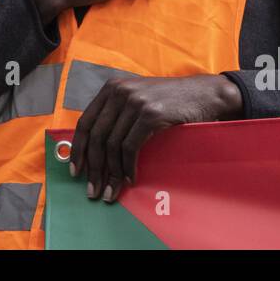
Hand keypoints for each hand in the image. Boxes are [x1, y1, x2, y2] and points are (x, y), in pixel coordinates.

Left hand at [69, 74, 241, 203]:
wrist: (204, 94)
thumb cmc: (170, 101)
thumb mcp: (137, 99)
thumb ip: (117, 113)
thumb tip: (94, 150)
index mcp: (111, 88)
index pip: (85, 122)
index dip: (78, 149)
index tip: (75, 171)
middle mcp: (119, 92)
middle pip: (97, 137)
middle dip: (93, 168)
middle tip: (93, 190)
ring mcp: (135, 102)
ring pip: (112, 145)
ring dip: (111, 174)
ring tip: (111, 191)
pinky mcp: (150, 115)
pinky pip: (130, 148)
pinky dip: (127, 167)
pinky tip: (130, 180)